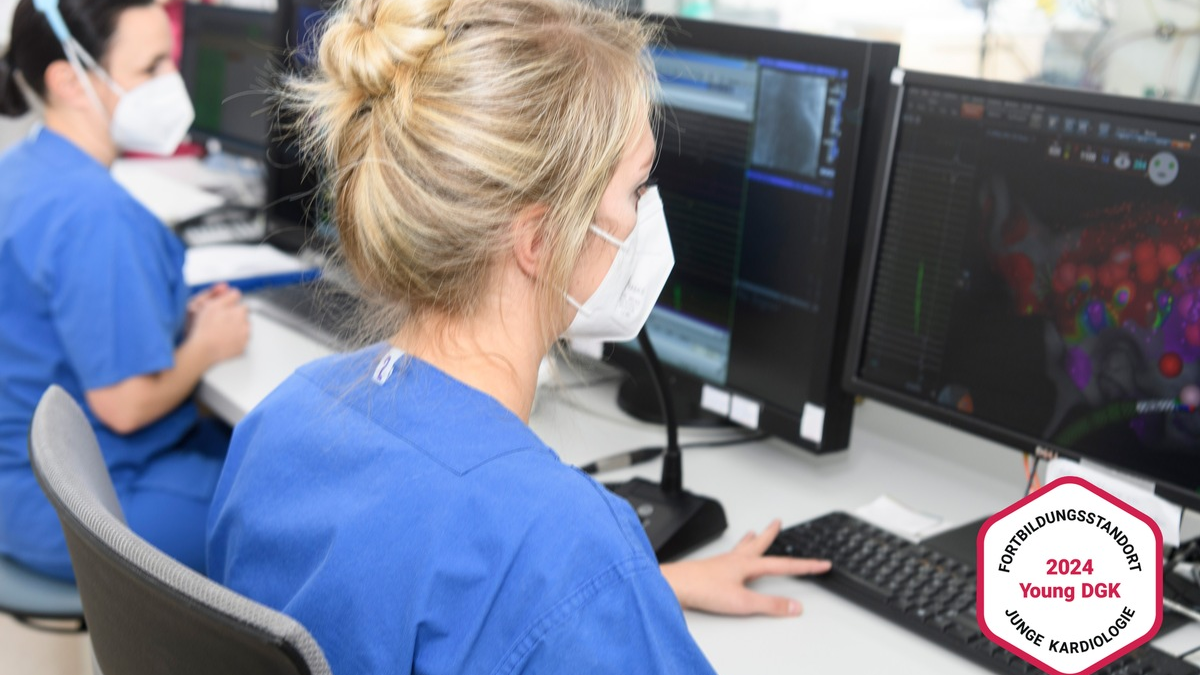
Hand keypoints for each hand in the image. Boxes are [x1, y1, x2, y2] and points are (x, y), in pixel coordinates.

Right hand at [189, 288, 249, 365]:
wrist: (203, 350)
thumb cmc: (204, 328)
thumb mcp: (211, 305)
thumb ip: (224, 295)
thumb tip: (233, 291)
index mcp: (239, 310)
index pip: (237, 299)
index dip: (227, 303)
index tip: (220, 308)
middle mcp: (245, 322)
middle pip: (242, 313)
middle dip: (233, 315)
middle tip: (219, 320)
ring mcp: (245, 336)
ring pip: (243, 327)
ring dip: (235, 327)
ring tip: (220, 331)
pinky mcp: (242, 347)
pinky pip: (241, 340)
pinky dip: (235, 340)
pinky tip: (223, 340)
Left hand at [659, 519, 830, 616]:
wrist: (675, 585)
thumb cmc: (704, 590)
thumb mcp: (743, 602)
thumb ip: (770, 605)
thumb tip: (795, 606)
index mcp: (748, 565)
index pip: (784, 565)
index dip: (805, 565)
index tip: (822, 563)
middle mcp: (736, 560)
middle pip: (760, 545)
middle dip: (772, 535)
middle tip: (779, 522)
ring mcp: (722, 562)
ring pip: (742, 547)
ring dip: (752, 539)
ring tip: (756, 532)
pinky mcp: (710, 568)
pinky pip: (729, 554)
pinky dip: (736, 550)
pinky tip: (730, 556)